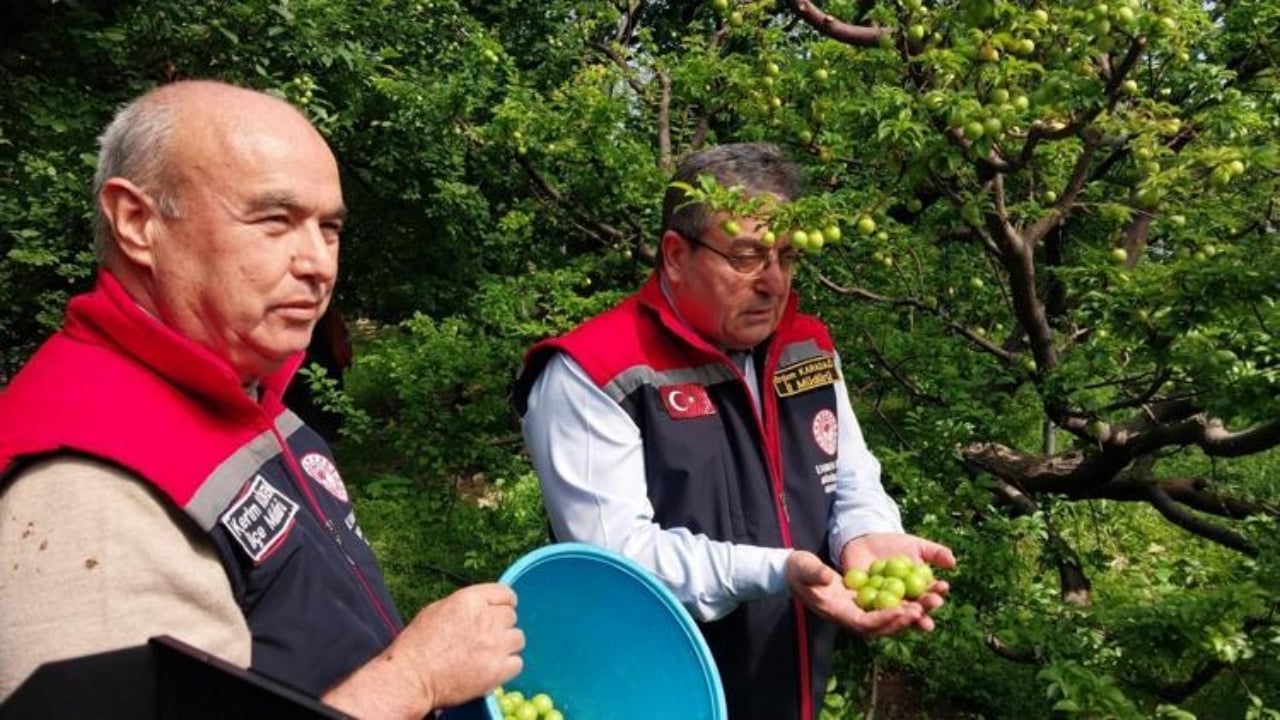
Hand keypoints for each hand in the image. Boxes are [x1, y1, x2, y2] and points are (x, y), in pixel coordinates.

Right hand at [323, 583, 523, 717]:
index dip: (503, 603)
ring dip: (506, 645)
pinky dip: (507, 667)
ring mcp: (495, 645)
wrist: (411, 678)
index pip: (505, 593)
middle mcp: (486, 619)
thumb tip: (484, 605)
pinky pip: (517, 663)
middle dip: (500, 625)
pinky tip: (491, 668)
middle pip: (511, 616)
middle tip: (484, 637)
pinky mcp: (498, 670)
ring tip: (488, 654)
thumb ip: (466, 605)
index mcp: (470, 600)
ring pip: (518, 638)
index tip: (500, 611)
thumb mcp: (437, 610)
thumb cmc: (417, 644)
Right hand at [784, 550, 922, 637]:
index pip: (862, 623)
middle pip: (879, 626)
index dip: (883, 620)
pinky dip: (900, 605)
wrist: (794, 571)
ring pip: (885, 619)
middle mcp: (848, 615)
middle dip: (901, 620)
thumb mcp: (803, 567)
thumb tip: (829, 578)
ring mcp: (855, 609)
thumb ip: (814, 573)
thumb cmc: (797, 569)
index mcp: (835, 611)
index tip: (903, 611)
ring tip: (925, 604)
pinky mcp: (861, 601)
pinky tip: (917, 596)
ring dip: (906, 615)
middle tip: (922, 610)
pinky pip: (883, 608)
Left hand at [839, 532, 956, 632]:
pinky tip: (887, 612)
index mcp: (919, 592)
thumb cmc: (893, 545)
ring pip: (897, 615)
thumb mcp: (916, 545)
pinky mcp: (867, 608)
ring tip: (915, 612)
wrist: (863, 542)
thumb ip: (935, 553)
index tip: (943, 587)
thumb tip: (953, 562)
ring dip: (907, 616)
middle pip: (916, 610)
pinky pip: (874, 613)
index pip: (930, 595)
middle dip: (925, 608)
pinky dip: (880, 614)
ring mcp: (886, 607)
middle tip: (931, 603)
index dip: (937, 592)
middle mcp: (904, 603)